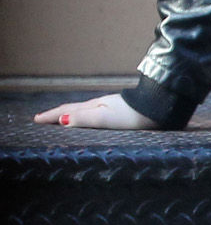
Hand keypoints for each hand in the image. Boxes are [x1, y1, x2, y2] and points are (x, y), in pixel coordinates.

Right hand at [35, 92, 161, 130]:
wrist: (162, 107)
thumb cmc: (134, 114)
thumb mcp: (106, 117)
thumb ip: (84, 119)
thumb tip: (61, 120)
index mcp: (95, 107)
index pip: (68, 111)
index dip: (51, 116)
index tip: (35, 119)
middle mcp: (102, 104)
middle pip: (75, 109)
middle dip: (58, 114)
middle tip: (43, 118)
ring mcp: (112, 106)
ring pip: (86, 110)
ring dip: (71, 114)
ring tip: (62, 118)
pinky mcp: (123, 111)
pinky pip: (97, 113)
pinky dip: (87, 115)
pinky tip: (94, 118)